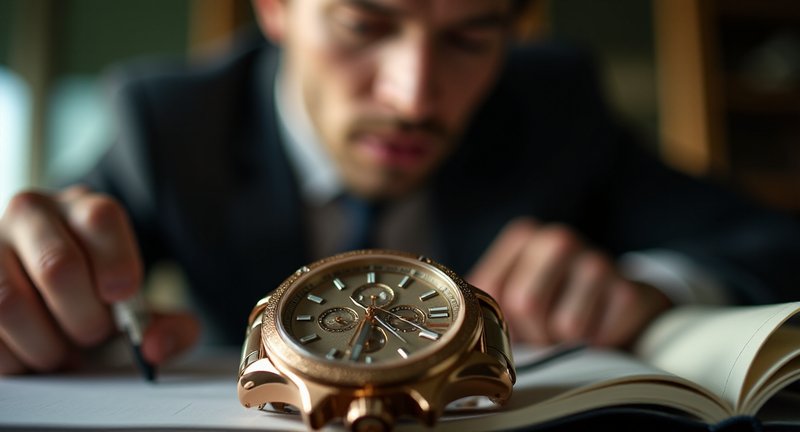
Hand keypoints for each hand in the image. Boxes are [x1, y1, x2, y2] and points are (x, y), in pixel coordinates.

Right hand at [0, 186, 198, 373]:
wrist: (53, 289)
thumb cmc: (100, 297)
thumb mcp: (143, 308)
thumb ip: (172, 327)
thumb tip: (154, 348)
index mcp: (86, 209)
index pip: (101, 220)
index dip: (117, 268)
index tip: (121, 298)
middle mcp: (32, 212)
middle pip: (57, 266)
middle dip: (83, 319)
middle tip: (91, 335)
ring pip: (8, 302)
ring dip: (43, 344)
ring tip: (59, 349)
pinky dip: (12, 357)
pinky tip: (28, 351)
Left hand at [466, 217, 671, 348]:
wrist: (617, 303)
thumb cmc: (554, 299)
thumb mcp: (514, 288)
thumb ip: (480, 297)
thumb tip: (446, 322)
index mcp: (523, 236)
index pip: (493, 291)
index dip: (503, 318)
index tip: (516, 321)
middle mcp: (558, 239)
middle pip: (526, 305)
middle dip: (535, 332)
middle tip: (547, 329)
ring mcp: (597, 260)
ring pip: (565, 326)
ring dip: (566, 341)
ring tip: (574, 326)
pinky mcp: (629, 290)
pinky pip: (600, 337)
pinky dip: (597, 345)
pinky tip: (600, 326)